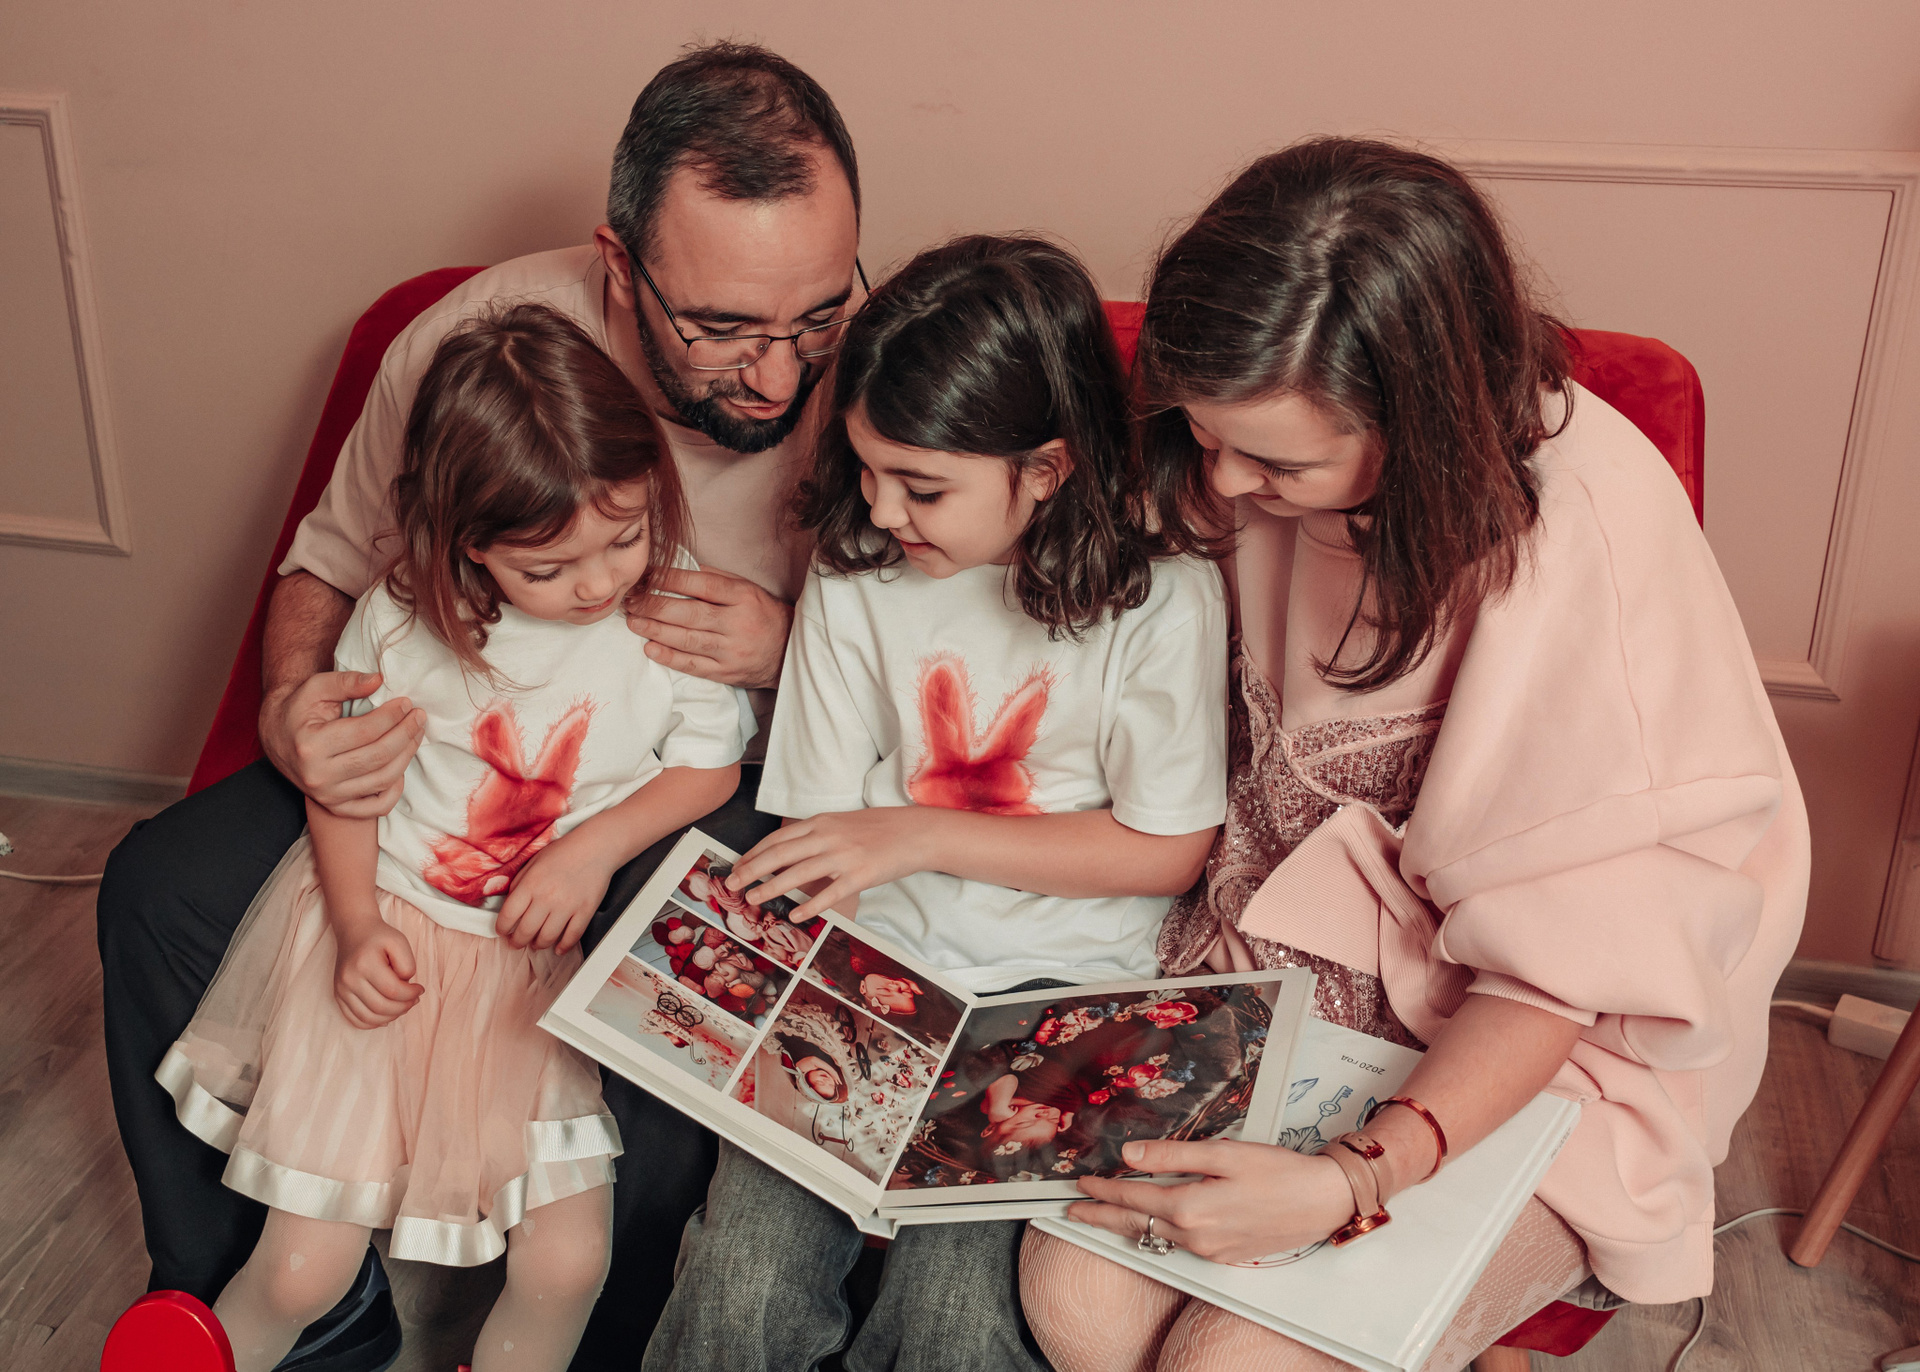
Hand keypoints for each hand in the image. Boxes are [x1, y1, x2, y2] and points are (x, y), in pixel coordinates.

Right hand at [262, 671, 425, 816]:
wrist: (278, 735)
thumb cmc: (300, 709)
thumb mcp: (316, 687)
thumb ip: (346, 682)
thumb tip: (379, 680)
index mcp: (310, 745)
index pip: (366, 732)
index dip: (392, 716)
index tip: (406, 703)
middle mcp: (317, 776)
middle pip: (378, 757)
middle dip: (405, 734)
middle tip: (418, 717)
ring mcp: (328, 796)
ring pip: (382, 780)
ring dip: (406, 756)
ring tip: (415, 734)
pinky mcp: (336, 806)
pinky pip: (377, 807)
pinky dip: (395, 790)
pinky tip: (400, 766)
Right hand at [333, 916, 422, 1028]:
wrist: (354, 931)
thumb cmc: (379, 937)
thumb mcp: (399, 942)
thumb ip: (407, 964)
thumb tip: (406, 987)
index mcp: (364, 963)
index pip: (392, 990)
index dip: (411, 994)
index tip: (420, 989)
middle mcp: (349, 978)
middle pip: (380, 1007)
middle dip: (403, 1007)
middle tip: (414, 1000)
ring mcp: (341, 989)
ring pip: (368, 1017)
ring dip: (390, 1017)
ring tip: (402, 1006)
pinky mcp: (338, 995)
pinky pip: (355, 1019)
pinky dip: (372, 1023)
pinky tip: (386, 1016)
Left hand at [495, 833, 613, 953]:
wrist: (595, 848)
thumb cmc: (564, 852)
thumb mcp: (533, 862)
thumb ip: (519, 884)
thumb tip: (509, 906)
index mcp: (530, 884)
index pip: (508, 916)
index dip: (502, 928)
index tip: (502, 930)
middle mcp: (547, 898)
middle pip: (525, 932)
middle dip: (517, 942)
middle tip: (516, 942)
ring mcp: (567, 906)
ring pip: (547, 938)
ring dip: (538, 945)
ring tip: (536, 943)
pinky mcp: (585, 912)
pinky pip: (571, 937)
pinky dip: (563, 947)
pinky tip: (558, 948)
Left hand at [626, 567, 792, 688]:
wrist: (789, 652)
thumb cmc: (763, 615)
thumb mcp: (748, 589)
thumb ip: (716, 579)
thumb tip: (680, 569)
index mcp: (743, 598)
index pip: (702, 585)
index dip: (671, 579)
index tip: (647, 576)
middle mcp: (737, 624)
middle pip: (689, 613)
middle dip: (655, 606)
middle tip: (631, 601)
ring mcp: (731, 651)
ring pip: (687, 640)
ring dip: (656, 630)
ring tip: (633, 621)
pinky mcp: (726, 672)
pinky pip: (693, 665)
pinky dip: (670, 657)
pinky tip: (650, 648)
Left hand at [725, 807, 937, 920]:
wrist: (916, 832)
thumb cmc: (880, 828)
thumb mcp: (843, 822)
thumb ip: (817, 834)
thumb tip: (789, 852)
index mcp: (822, 821)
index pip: (778, 838)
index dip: (754, 853)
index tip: (737, 866)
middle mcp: (828, 836)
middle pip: (780, 853)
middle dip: (752, 870)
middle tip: (732, 884)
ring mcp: (844, 855)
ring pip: (798, 872)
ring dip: (771, 887)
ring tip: (752, 900)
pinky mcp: (861, 875)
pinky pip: (830, 892)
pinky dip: (810, 904)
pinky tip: (795, 914)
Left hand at [1069, 1139, 1356, 1264]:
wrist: (1323, 1201)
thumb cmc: (1279, 1171)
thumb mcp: (1223, 1153)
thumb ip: (1172, 1155)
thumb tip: (1130, 1154)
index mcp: (1191, 1208)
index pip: (1133, 1197)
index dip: (1104, 1188)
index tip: (1082, 1182)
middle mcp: (1196, 1236)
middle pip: (1135, 1224)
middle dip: (1101, 1215)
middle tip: (1074, 1209)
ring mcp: (1210, 1250)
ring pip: (1155, 1236)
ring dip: (1127, 1223)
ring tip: (1104, 1213)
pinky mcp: (1224, 1255)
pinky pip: (1179, 1243)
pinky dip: (1157, 1231)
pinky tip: (1152, 1221)